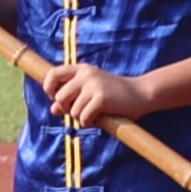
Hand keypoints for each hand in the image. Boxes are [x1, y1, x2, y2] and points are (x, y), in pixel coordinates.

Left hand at [37, 55, 151, 130]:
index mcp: (82, 69)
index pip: (53, 74)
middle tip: (81, 110)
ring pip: (72, 111)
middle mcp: (86, 74)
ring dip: (81, 118)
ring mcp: (94, 85)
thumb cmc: (114, 96)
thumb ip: (70, 99)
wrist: (141, 94)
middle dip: (66, 109)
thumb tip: (53, 109)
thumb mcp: (90, 94)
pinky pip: (83, 118)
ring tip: (95, 113)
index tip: (56, 98)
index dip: (49, 88)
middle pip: (59, 97)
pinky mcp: (101, 97)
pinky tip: (100, 118)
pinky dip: (90, 123)